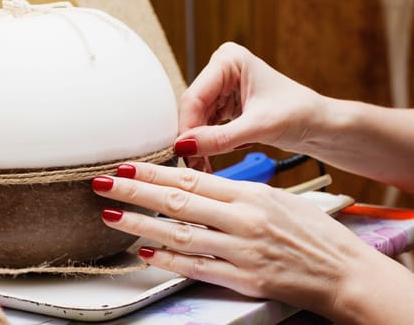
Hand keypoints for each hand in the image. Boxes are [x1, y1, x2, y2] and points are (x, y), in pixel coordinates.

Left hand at [91, 162, 379, 317]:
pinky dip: (168, 260)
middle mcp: (242, 220)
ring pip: (180, 234)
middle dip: (136, 192)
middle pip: (178, 202)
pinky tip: (145, 253)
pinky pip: (197, 267)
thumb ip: (239, 193)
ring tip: (112, 217)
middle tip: (104, 185)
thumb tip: (203, 189)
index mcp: (251, 194)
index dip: (155, 173)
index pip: (192, 180)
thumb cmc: (313, 231)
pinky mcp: (242, 279)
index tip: (128, 166)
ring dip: (142, 225)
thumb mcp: (278, 198)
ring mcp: (240, 251)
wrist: (342, 272)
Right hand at [175, 43, 325, 168]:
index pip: (195, 96)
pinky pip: (206, 126)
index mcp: (229, 60)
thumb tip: (186, 146)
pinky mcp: (224, 104)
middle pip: (193, 109)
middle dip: (193, 138)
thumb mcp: (258, 127)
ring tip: (202, 165)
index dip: (187, 126)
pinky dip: (207, 143)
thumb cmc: (300, 113)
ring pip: (197, 119)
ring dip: (199, 144)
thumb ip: (220, 138)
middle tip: (192, 163)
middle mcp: (222, 70)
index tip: (184, 151)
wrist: (319, 125)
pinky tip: (209, 158)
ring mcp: (222, 87)